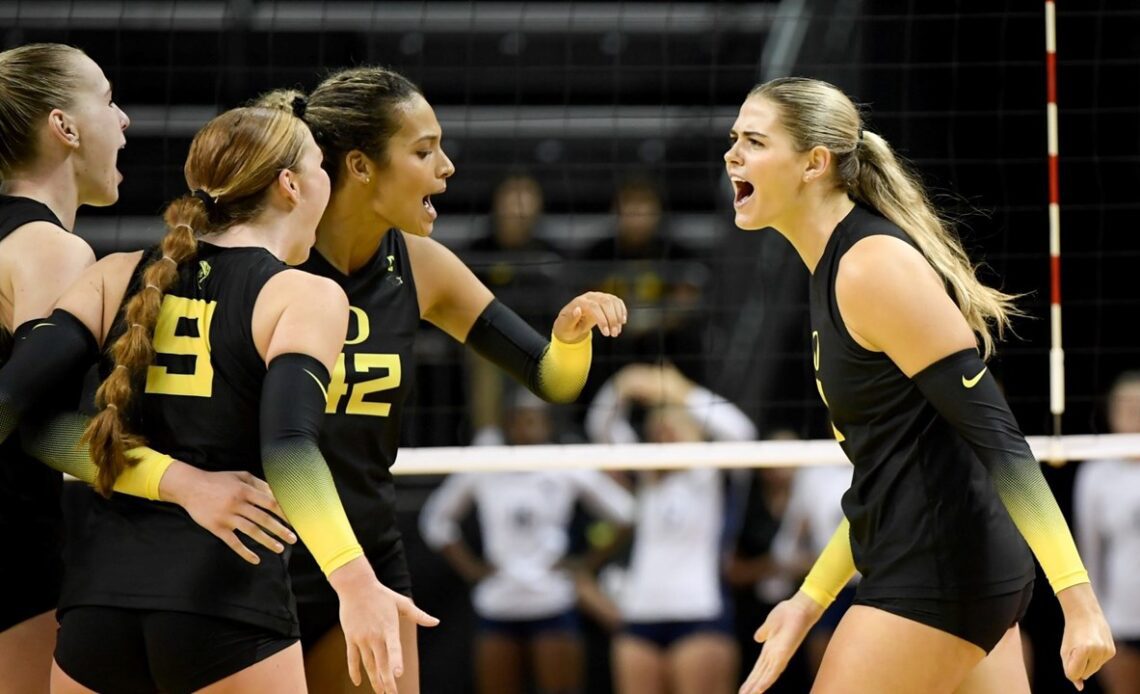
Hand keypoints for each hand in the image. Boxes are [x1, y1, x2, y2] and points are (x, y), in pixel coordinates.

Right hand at [159, 461, 296, 563]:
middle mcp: (237, 503)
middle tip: (293, 539)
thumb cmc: (218, 481)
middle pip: (263, 519)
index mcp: (245, 490)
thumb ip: (259, 483)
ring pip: (251, 531)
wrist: (190, 487)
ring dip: (267, 541)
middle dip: (280, 530)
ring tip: (279, 549)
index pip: (269, 503)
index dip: (283, 513)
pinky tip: (255, 559)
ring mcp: (227, 517)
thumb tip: (276, 493)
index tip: (293, 521)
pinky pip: (233, 542)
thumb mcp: (240, 476)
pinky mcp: (217, 528)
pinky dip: (245, 552)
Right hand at [330, 558, 440, 692]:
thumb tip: (436, 622)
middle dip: (387, 681)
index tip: (398, 674)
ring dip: (374, 679)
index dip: (396, 661)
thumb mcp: (402, 603)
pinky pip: (352, 658)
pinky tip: (358, 682)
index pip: (394, 647)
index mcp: (389, 628)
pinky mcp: (351, 638)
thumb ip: (418, 615)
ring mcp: (362, 638)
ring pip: (368, 664)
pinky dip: (354, 671)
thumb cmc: (381, 594)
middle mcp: (375, 635)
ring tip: (380, 692)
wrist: (356, 586)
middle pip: (381, 663)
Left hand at [552, 291, 627, 340]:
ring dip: (618, 317)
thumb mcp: (565, 327)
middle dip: (612, 319)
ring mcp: (598, 296)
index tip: (606, 333)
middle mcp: (590, 296)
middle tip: (614, 334)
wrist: (571, 326)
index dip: (602, 319)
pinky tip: (622, 322)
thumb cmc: (567, 327)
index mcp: (579, 302)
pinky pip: (617, 302)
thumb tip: (577, 310)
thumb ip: (570, 319)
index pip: (594, 306)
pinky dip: (622, 311)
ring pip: (613, 301)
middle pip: (605, 302)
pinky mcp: (605, 300)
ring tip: (617, 331)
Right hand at [739, 591, 823, 693]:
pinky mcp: (784, 653)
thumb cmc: (788, 613)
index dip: (751, 678)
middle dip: (751, 686)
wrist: (800, 607)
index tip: (744, 688)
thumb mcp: (770, 624)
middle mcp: (775, 655)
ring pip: (766, 676)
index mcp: (770, 649)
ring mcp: (780, 655)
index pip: (759, 668)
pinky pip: (774, 670)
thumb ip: (763, 632)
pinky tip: (759, 689)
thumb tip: (757, 638)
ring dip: (756, 687)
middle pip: (760, 674)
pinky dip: (766, 681)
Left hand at [1057, 583, 1115, 689]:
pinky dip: (1095, 658)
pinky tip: (1093, 645)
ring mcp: (1107, 651)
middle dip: (1078, 665)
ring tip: (1084, 646)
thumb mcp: (1065, 651)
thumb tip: (1080, 688)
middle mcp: (1098, 651)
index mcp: (1083, 649)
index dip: (1069, 668)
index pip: (1074, 674)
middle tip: (1077, 648)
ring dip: (1087, 663)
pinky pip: (1100, 664)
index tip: (1068, 656)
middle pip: (1085, 673)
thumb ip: (1070, 670)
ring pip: (1093, 670)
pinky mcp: (1112, 651)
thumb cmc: (1071, 633)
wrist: (1085, 614)